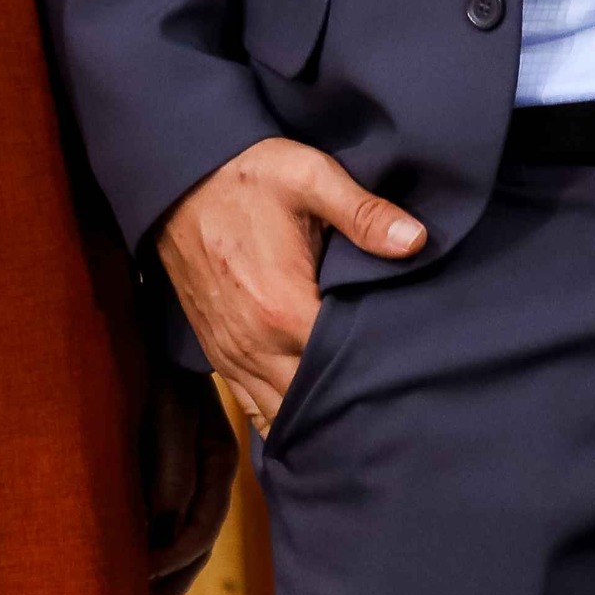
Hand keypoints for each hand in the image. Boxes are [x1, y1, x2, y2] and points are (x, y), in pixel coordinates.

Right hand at [153, 136, 425, 430]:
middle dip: (351, 402)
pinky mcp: (217, 354)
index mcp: (284, 307)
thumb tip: (416, 241)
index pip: (342, 366)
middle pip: (313, 401)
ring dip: (316, 417)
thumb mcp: (309, 176)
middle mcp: (255, 344)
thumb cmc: (248, 176)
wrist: (178, 180)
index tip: (408, 365)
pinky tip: (311, 418)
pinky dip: (281, 416)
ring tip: (358, 415)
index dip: (377, 369)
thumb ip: (363, 213)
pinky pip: (251, 406)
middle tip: (394, 398)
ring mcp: (231, 355)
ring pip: (280, 415)